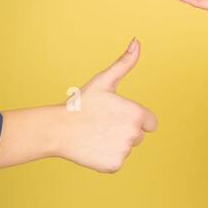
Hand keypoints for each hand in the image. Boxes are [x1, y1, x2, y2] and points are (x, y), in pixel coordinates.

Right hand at [56, 39, 158, 170]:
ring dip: (115, 143)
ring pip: (127, 148)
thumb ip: (125, 63)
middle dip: (124, 131)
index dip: (134, 119)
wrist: (57, 129)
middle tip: (102, 125)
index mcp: (137, 114)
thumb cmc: (81, 104)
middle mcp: (134, 134)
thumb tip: (137, 41)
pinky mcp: (114, 165)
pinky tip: (93, 147)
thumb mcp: (104, 81)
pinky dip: (106, 157)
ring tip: (96, 135)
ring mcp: (124, 151)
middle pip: (138, 136)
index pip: (150, 123)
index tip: (116, 116)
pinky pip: (116, 161)